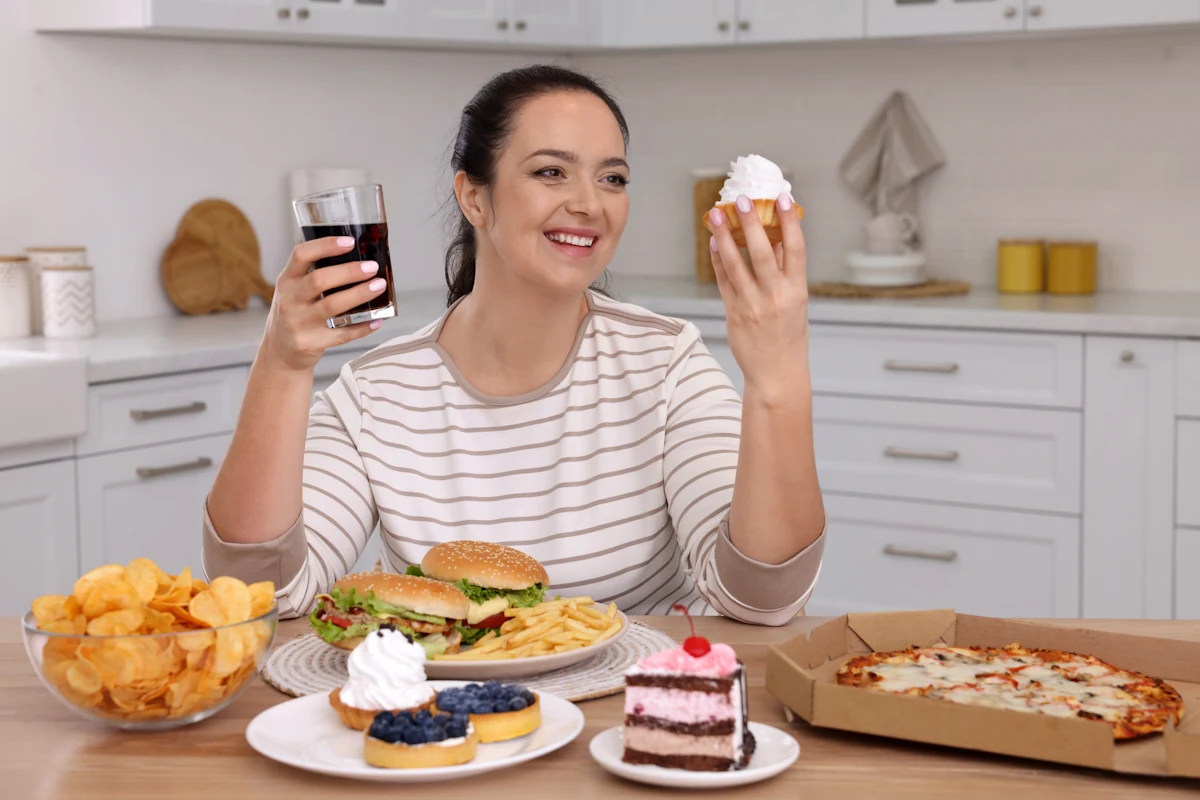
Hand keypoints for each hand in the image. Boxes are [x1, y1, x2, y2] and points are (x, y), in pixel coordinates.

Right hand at [261, 236, 387, 371]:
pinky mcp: (311, 343)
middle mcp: (290, 300)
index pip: (301, 255)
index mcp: (287, 280)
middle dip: (349, 272)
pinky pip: (342, 334)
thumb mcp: (294, 290)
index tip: (350, 242)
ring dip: (359, 294)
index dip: (326, 245)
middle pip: (319, 280)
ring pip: (332, 306)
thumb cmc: (294, 313)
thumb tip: (358, 261)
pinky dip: (362, 327)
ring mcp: (299, 323)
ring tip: (379, 286)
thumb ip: (315, 275)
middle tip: (372, 268)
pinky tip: (377, 319)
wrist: (279, 352)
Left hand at [708, 194, 810, 404]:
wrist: (777, 375)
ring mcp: (752, 306)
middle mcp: (775, 297)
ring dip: (724, 237)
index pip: (796, 249)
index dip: (790, 221)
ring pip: (736, 264)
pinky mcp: (734, 314)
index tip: (782, 197)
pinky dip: (718, 260)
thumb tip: (779, 237)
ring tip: (714, 215)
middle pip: (762, 252)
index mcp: (797, 292)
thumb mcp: (797, 303)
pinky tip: (714, 242)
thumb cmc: (789, 337)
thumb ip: (787, 272)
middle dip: (750, 224)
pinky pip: (724, 281)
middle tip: (740, 200)